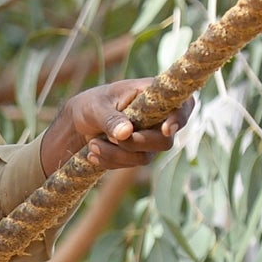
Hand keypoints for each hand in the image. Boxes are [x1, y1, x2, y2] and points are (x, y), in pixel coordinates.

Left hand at [40, 78, 194, 175]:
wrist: (79, 122)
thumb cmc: (92, 104)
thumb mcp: (96, 107)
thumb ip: (111, 118)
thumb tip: (126, 133)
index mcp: (156, 95)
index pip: (182, 106)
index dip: (179, 118)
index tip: (166, 129)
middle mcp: (160, 119)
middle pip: (165, 141)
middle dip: (135, 144)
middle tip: (110, 138)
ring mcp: (151, 138)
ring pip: (144, 157)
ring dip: (115, 154)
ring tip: (92, 144)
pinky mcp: (139, 153)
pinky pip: (129, 165)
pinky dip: (109, 161)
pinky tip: (93, 153)